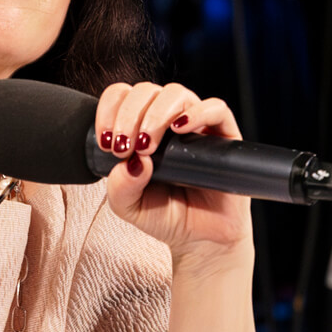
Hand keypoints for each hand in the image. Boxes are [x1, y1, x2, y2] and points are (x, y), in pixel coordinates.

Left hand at [96, 81, 252, 267]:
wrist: (200, 240)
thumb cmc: (165, 217)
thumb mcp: (129, 207)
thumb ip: (120, 188)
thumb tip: (132, 162)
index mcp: (140, 129)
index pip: (122, 97)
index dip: (110, 110)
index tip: (106, 141)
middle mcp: (167, 121)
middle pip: (146, 91)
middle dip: (129, 114)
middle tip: (125, 147)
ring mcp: (196, 125)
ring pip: (176, 94)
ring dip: (156, 113)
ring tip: (149, 146)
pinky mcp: (224, 135)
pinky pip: (216, 108)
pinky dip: (198, 112)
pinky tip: (181, 129)